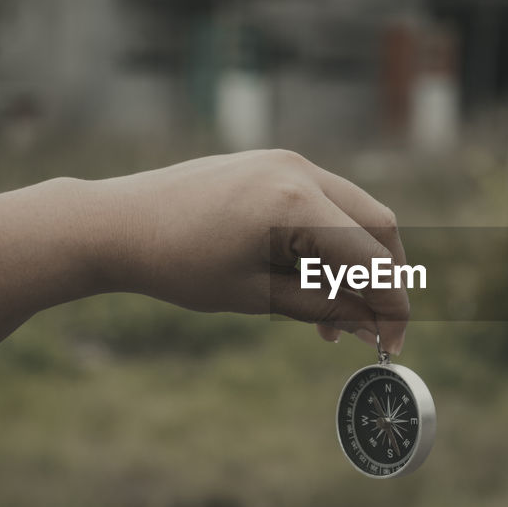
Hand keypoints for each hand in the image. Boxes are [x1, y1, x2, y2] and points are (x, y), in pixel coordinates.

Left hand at [87, 149, 408, 353]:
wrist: (116, 223)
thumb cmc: (178, 264)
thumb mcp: (257, 297)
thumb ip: (324, 307)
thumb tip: (373, 326)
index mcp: (295, 204)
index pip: (371, 257)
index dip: (391, 304)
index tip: (391, 345)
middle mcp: (300, 171)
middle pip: (378, 223)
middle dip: (385, 277)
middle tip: (374, 327)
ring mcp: (287, 161)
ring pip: (355, 211)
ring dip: (357, 261)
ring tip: (332, 318)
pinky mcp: (274, 165)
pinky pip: (325, 202)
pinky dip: (332, 241)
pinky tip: (311, 282)